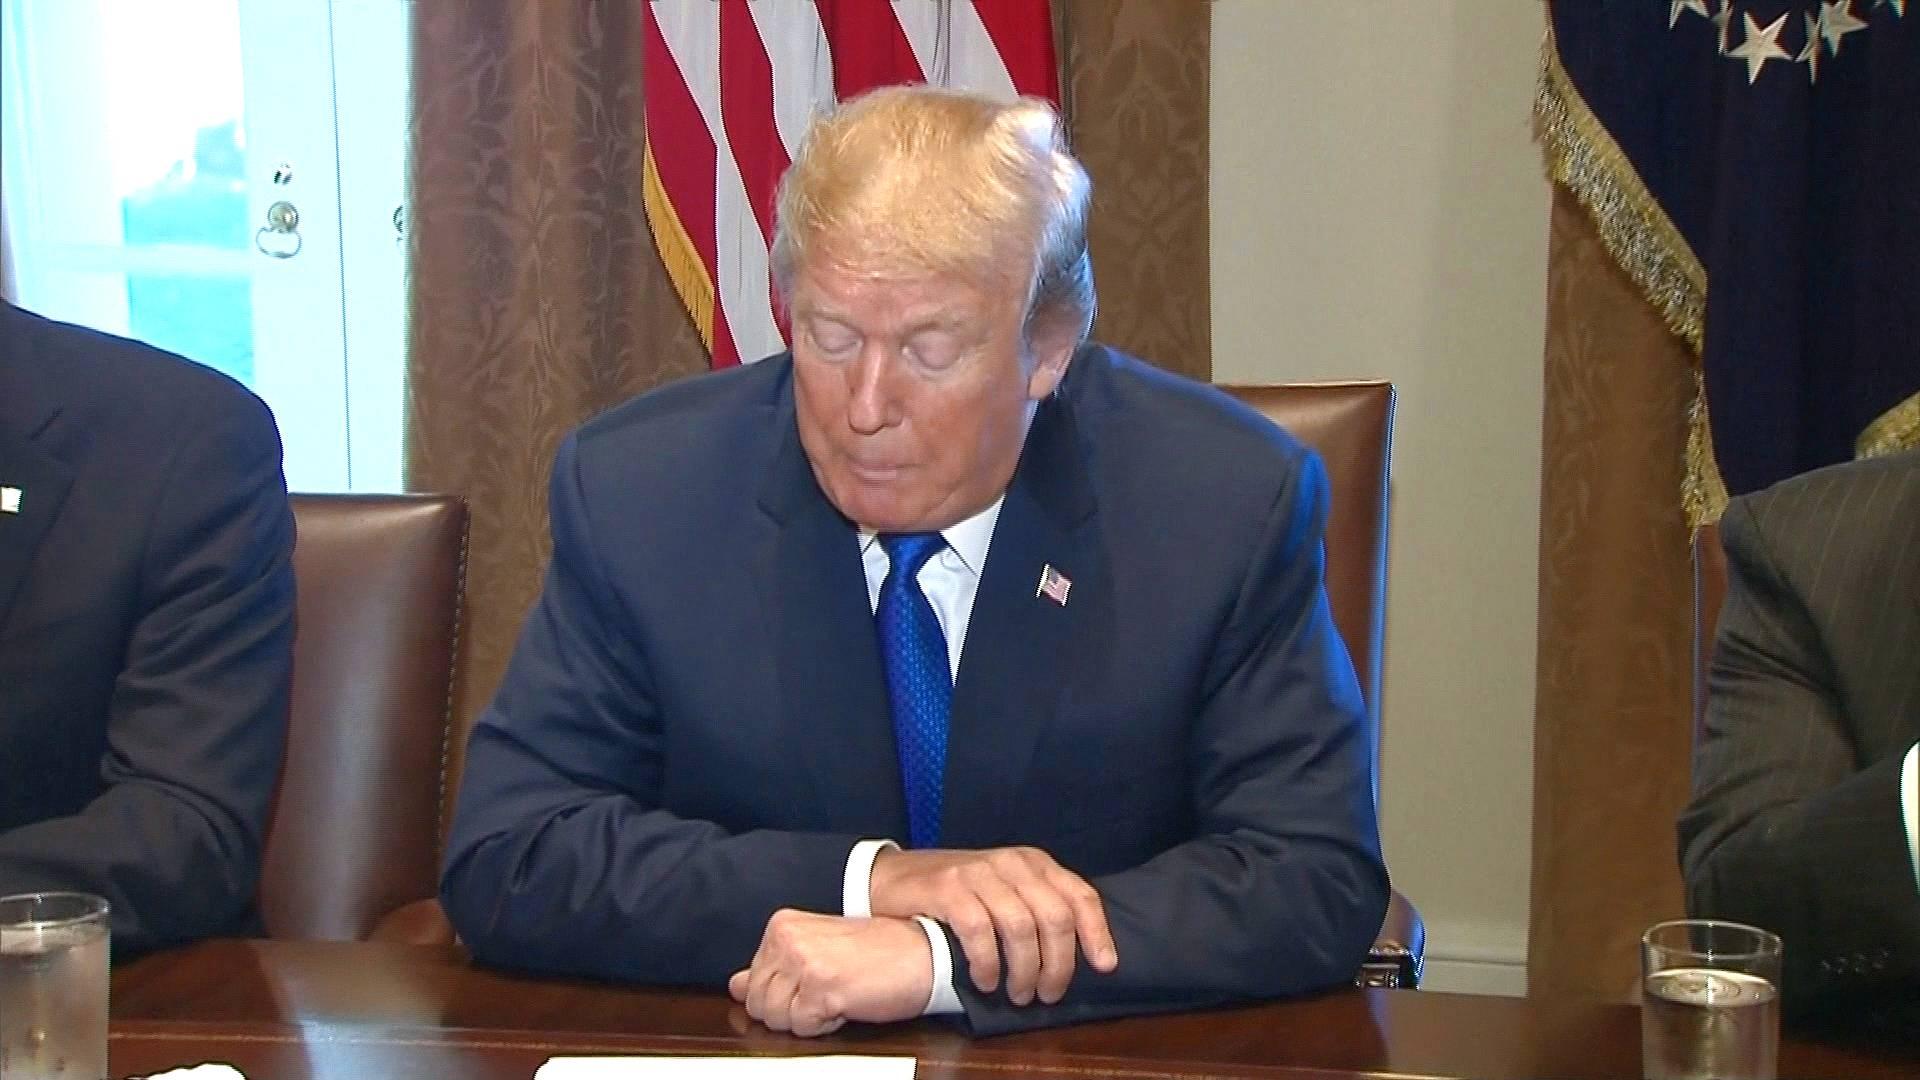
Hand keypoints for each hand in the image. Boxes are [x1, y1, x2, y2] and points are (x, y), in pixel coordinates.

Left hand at [727, 910, 931, 1035]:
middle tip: (828, 990)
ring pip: (776, 1019)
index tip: (815, 980)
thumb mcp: (819, 950)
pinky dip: (826, 1025)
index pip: (750, 982)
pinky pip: (803, 1029)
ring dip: (808, 1018)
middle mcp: (787, 939)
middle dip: (791, 1010)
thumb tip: (735, 984)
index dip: (784, 994)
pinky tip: (847, 1002)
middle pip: (758, 1004)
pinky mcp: (821, 988)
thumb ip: (774, 967)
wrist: (924, 951)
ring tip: (837, 993)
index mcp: (782, 925)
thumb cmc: (879, 952)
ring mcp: (803, 962)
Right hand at [868, 846, 1117, 1005]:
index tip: (1104, 967)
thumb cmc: (957, 892)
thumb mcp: (1005, 889)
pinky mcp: (948, 887)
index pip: (1079, 895)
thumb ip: (1037, 908)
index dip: (1097, 933)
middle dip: (1058, 964)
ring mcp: (979, 872)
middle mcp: (1011, 862)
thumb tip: (1078, 954)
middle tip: (1046, 994)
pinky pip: (980, 931)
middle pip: (1054, 917)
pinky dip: (988, 963)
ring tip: (1017, 995)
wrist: (891, 877)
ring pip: (1020, 927)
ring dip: (1024, 971)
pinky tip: (986, 981)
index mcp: (1033, 862)